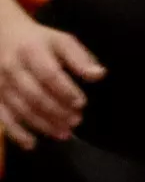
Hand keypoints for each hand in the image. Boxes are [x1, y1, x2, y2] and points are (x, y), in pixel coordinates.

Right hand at [0, 9, 94, 148]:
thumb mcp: (61, 41)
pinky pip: (2, 117)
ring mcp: (0, 84)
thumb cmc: (39, 41)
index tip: (81, 103)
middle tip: (76, 121)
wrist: (2, 36)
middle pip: (34, 94)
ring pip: (20, 108)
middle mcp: (12, 68)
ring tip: (64, 133)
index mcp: (31, 51)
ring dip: (42, 124)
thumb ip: (79, 58)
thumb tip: (98, 75)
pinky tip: (31, 144)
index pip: (49, 74)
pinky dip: (16, 133)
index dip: (65, 91)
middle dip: (56, 111)